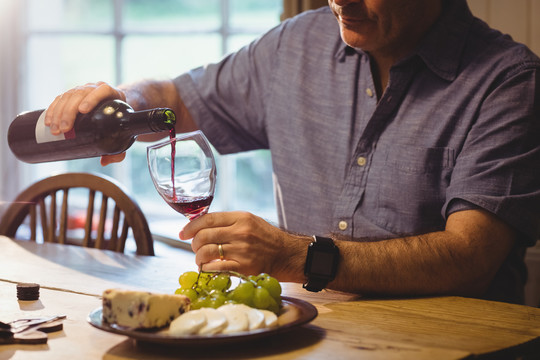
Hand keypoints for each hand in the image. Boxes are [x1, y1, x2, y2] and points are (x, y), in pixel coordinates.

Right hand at [45, 81, 127, 165]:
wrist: (113, 109)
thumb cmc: (119, 123)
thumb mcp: (123, 134)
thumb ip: (119, 150)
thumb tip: (104, 161)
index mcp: (112, 93)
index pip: (102, 91)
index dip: (91, 98)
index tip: (82, 110)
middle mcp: (95, 88)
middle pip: (80, 94)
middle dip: (69, 112)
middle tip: (64, 130)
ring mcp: (82, 90)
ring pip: (68, 96)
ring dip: (58, 113)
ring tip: (54, 130)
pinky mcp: (71, 94)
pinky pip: (59, 99)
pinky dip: (52, 110)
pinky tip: (48, 122)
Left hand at [180, 211, 307, 281]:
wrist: (287, 254)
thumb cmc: (267, 238)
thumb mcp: (250, 221)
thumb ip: (228, 221)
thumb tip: (200, 225)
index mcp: (241, 218)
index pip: (208, 219)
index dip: (191, 227)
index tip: (183, 233)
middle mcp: (240, 232)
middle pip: (204, 236)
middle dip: (194, 244)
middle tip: (195, 248)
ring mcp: (242, 250)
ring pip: (207, 252)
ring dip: (198, 258)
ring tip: (201, 260)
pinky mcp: (244, 267)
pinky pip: (216, 268)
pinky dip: (207, 268)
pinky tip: (208, 268)